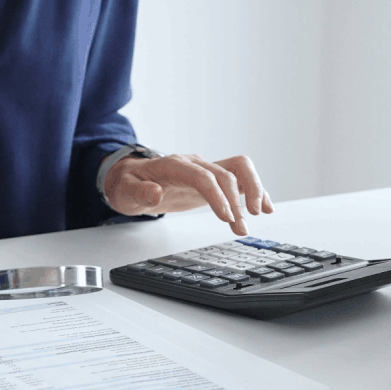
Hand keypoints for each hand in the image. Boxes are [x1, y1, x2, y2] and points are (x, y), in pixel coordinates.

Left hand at [103, 153, 274, 234]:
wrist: (130, 178)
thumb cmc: (128, 184)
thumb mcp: (125, 191)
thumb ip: (139, 192)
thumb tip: (155, 194)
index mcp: (173, 165)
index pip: (202, 176)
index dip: (217, 196)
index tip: (227, 216)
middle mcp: (194, 164)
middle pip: (225, 174)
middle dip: (237, 201)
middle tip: (241, 226)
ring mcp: (205, 170)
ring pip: (239, 169)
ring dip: (253, 190)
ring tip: (259, 214)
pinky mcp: (212, 180)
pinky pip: (240, 179)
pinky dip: (255, 190)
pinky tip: (265, 207)